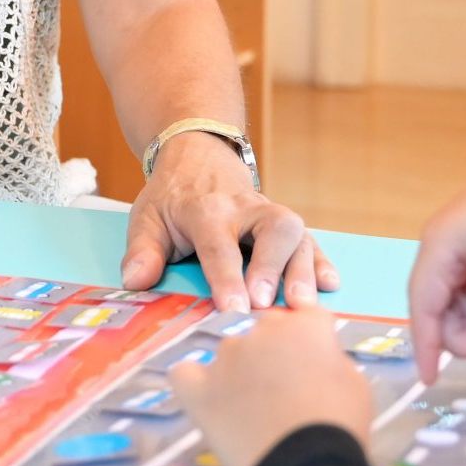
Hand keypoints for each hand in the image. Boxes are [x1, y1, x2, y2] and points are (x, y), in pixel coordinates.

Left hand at [120, 134, 338, 311]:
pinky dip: (321, 261)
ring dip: (303, 270)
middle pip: (273, 229)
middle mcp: (246, 209)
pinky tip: (330, 284)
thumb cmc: (172, 197)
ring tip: (304, 306)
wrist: (198, 156)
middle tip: (268, 304)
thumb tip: (136, 282)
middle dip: (274, 267)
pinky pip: (310, 239)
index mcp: (207, 210)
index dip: (227, 279)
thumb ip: (142, 252)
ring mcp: (270, 215)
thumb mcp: (147, 218)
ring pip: (297, 234)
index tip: (234, 309)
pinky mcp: (286, 225)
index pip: (220, 246)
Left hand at [170, 309, 372, 465]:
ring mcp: (226, 359)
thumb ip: (332, 361)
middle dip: (280, 351)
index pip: (309, 317)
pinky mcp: (199, 389)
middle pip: (269, 328)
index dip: (316, 341)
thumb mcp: (356, 385)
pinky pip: (186, 373)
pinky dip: (196, 383)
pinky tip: (209, 398)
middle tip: (290, 389)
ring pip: (232, 350)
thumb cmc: (338, 426)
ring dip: (243, 368)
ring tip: (254, 407)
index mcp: (304, 327)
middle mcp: (261, 332)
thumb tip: (317, 361)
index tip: (319, 365)